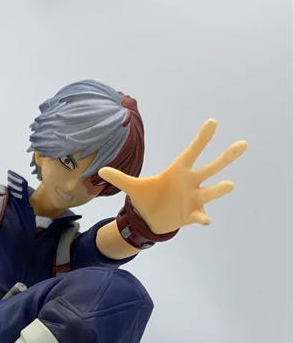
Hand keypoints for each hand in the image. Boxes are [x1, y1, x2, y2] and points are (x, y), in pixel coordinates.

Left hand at [99, 119, 247, 234]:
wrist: (151, 220)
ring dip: (220, 189)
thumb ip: (120, 178)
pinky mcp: (192, 214)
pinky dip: (202, 218)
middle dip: (227, 156)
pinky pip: (200, 216)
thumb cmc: (147, 198)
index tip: (212, 122)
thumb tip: (101, 171)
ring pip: (211, 191)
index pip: (192, 151)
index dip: (202, 138)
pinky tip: (206, 220)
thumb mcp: (132, 188)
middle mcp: (191, 182)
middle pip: (212, 167)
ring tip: (229, 184)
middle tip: (242, 144)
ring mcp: (194, 198)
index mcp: (178, 171)